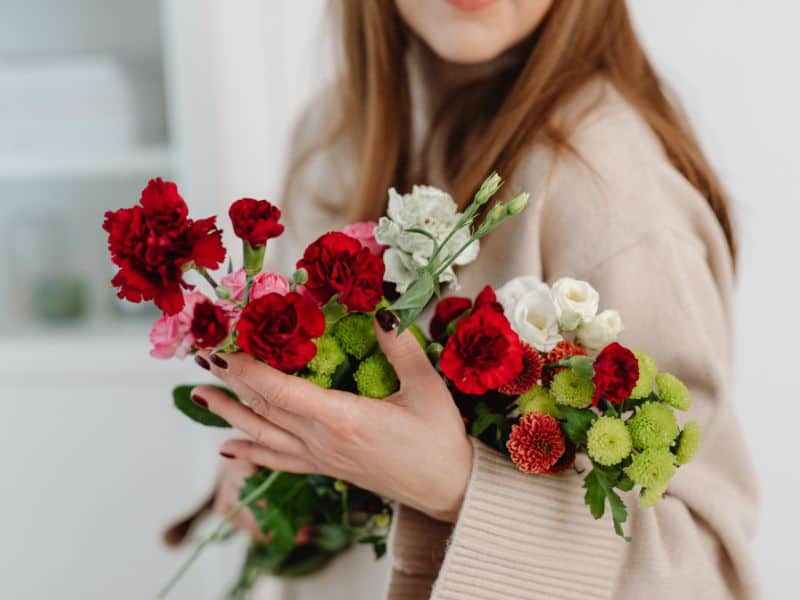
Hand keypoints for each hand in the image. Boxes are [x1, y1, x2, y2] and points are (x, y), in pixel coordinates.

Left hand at [192, 310, 472, 522]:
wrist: (449, 491)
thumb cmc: (440, 440)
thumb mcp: (427, 388)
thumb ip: (401, 347)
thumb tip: (381, 308)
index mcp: (344, 419)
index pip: (282, 391)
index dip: (248, 368)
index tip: (222, 347)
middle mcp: (323, 441)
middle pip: (264, 408)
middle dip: (230, 380)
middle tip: (201, 354)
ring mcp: (321, 458)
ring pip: (263, 434)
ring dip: (228, 414)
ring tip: (198, 395)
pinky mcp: (326, 468)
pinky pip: (279, 461)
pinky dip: (250, 453)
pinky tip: (226, 450)